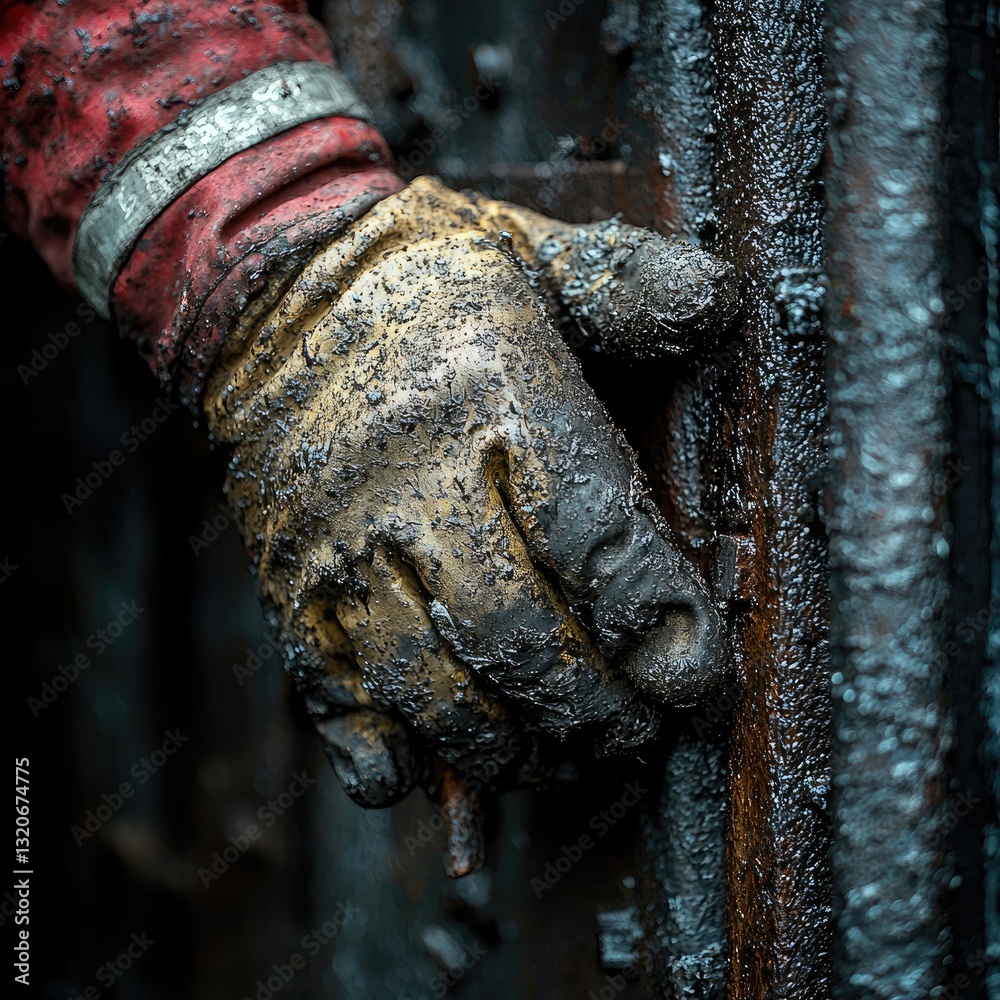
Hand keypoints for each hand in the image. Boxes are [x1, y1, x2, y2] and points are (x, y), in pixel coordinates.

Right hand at [205, 176, 735, 839]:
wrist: (271, 298)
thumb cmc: (426, 285)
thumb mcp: (535, 256)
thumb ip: (627, 281)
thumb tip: (721, 301)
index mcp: (494, 396)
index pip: (592, 534)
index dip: (656, 622)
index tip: (694, 672)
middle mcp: (413, 484)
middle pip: (520, 638)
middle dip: (594, 712)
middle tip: (635, 731)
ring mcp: (342, 548)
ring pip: (434, 692)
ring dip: (510, 749)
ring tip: (554, 753)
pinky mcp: (290, 588)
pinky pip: (337, 704)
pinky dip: (392, 759)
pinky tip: (433, 767)